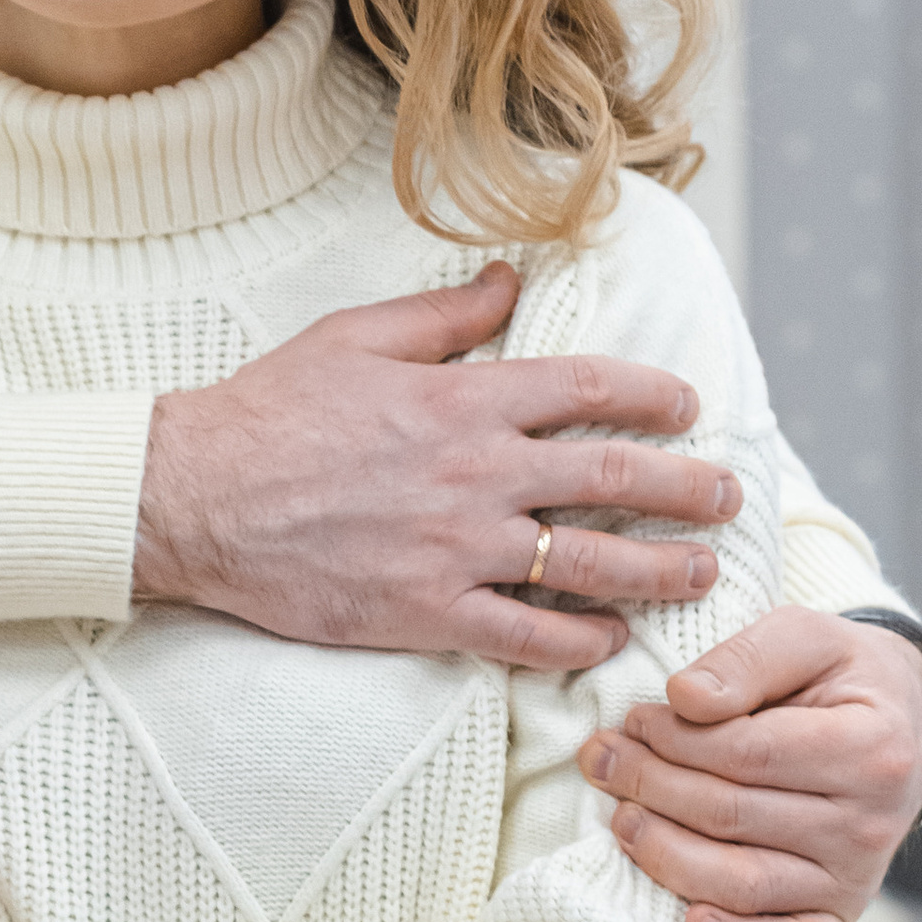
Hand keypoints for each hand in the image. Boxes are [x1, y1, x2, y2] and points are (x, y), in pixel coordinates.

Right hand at [134, 264, 739, 673]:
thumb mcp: (355, 337)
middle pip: (614, 478)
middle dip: (686, 488)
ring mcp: (456, 549)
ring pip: (590, 564)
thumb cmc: (268, 412)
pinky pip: (529, 635)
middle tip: (728, 496)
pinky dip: (581, 639)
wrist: (193, 498)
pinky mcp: (427, 612)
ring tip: (701, 572)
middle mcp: (475, 474)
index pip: (588, 390)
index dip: (654, 396)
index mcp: (462, 398)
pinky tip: (613, 638)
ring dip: (659, 569)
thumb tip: (511, 282)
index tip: (689, 406)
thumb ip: (444, 313)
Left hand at [580, 608, 921, 921]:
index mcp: (870, 747)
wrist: (906, 726)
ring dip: (666, 855)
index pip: (747, 753)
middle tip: (601, 759)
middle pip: (732, 816)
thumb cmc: (842, 678)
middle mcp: (870, 823)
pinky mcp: (841, 915)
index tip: (632, 720)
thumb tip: (684, 699)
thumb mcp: (807, 636)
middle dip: (651, 786)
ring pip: (745, 883)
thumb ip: (747, 659)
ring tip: (621, 818)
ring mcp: (857, 878)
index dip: (675, 739)